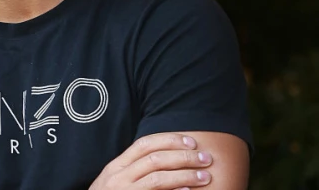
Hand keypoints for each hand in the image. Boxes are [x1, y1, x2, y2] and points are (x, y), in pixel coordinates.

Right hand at [89, 133, 212, 189]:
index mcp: (116, 167)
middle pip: (155, 159)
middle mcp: (118, 177)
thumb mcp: (115, 181)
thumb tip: (165, 157)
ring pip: (158, 178)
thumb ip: (133, 169)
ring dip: (185, 175)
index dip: (169, 140)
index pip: (144, 144)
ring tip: (205, 176)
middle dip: (184, 156)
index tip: (191, 141)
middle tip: (205, 158)